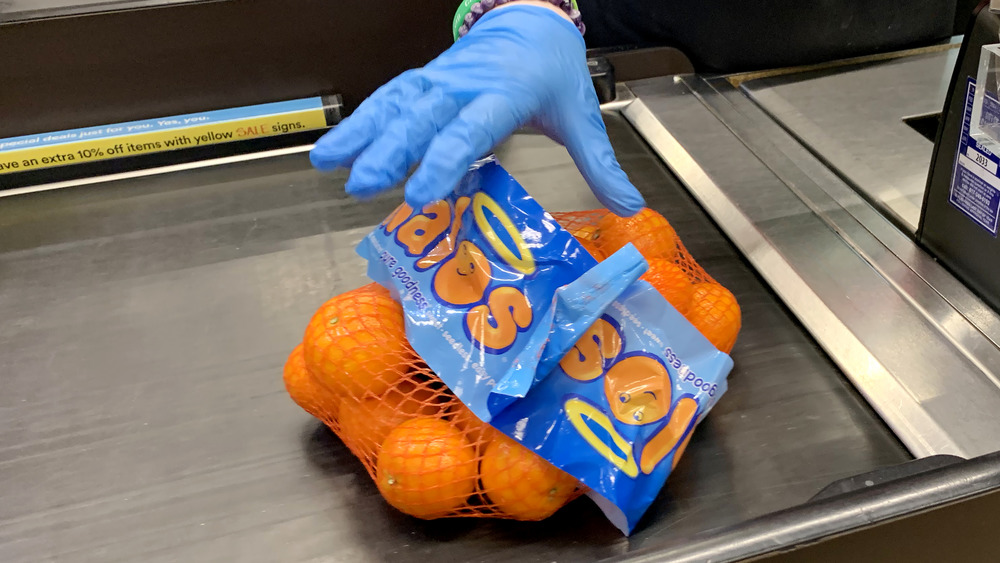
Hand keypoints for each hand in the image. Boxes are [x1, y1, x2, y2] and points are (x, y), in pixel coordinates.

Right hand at [309, 5, 644, 215]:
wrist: (531, 23)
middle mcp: (464, 84)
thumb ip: (599, 163)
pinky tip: (333, 148)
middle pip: (422, 116)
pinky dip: (359, 121)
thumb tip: (629, 207)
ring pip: (395, 104)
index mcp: (505, 93)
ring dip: (363, 134)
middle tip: (365, 186)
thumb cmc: (553, 76)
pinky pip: (387, 98)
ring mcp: (438, 79)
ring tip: (331, 166)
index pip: (470, 129)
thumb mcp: (580, 115)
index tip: (420, 194)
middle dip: (392, 150)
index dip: (444, 160)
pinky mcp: (423, 80)